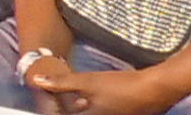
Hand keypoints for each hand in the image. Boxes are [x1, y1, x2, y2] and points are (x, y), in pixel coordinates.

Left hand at [33, 62, 179, 114]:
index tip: (46, 102)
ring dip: (77, 107)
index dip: (54, 109)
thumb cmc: (120, 87)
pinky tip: (91, 97)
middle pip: (75, 114)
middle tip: (57, 99)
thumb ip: (62, 83)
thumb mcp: (89, 82)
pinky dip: (90, 106)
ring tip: (71, 97)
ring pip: (86, 112)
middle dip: (66, 107)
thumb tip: (36, 80)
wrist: (154, 90)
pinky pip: (97, 111)